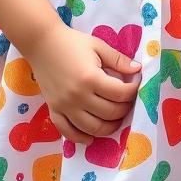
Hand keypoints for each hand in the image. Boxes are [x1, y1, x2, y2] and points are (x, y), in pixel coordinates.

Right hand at [27, 23, 142, 143]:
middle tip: (128, 101)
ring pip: (92, 128)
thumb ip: (118, 60)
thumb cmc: (72, 42)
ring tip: (116, 119)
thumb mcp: (98, 46)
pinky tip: (91, 137)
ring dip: (108, 127)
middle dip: (124, 109)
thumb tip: (137, 70)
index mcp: (90, 78)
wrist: (42, 44)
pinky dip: (81, 138)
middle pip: (109, 113)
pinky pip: (68, 132)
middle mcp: (78, 96)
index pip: (120, 94)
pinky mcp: (54, 111)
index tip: (136, 84)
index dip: (133, 91)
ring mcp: (64, 107)